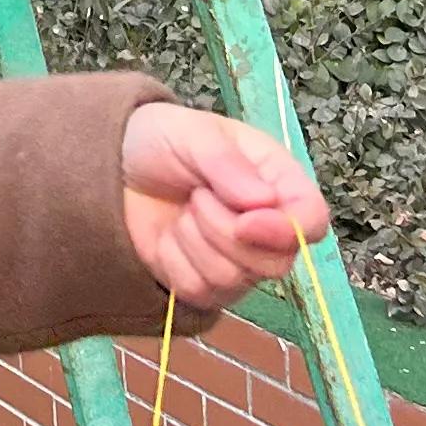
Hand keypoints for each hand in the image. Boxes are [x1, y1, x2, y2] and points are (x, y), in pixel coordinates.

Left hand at [118, 101, 330, 302]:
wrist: (114, 166)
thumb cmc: (163, 140)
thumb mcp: (193, 134)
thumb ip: (227, 163)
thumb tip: (263, 202)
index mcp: (277, 182)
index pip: (311, 220)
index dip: (287, 230)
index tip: (246, 224)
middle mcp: (268, 228)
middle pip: (276, 263)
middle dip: (224, 232)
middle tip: (196, 196)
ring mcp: (238, 262)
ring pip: (234, 280)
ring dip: (195, 242)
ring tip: (183, 208)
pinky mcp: (206, 285)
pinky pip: (199, 292)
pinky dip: (175, 261)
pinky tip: (168, 235)